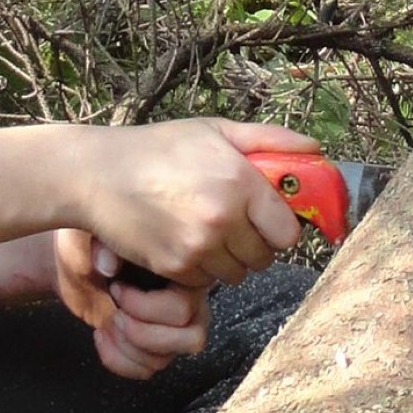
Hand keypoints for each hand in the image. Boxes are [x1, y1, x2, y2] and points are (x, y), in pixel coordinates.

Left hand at [54, 230, 210, 379]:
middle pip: (189, 337)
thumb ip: (105, 244)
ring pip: (167, 358)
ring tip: (107, 323)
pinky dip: (120, 361)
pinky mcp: (153, 346)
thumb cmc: (90, 240)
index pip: (186, 306)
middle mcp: (189, 299)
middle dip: (141, 330)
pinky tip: (101, 335)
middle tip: (115, 311)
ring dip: (128, 347)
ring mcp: (172, 327)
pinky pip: (148, 370)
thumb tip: (108, 267)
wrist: (75, 259)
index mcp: (184, 269)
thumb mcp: (94, 231)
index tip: (116, 287)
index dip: (146, 306)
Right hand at [76, 117, 314, 289]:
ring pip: (236, 274)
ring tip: (204, 230)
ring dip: (228, 258)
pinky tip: (182, 239)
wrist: (97, 175)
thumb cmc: (158, 148)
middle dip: (255, 244)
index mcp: (240, 181)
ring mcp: (198, 247)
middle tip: (233, 223)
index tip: (267, 219)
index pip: (288, 232)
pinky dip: (199, 268)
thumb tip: (316, 150)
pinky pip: (205, 282)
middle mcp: (223, 218)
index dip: (280, 228)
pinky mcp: (175, 268)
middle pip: (265, 257)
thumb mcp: (214, 131)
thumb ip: (269, 141)